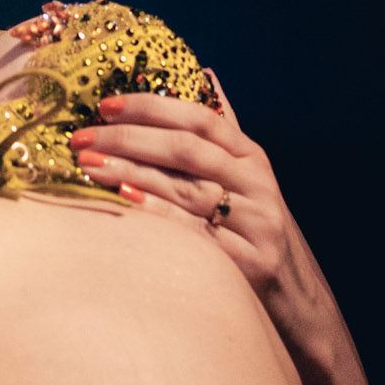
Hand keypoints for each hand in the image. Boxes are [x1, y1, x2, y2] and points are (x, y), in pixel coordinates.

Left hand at [70, 76, 346, 384]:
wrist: (304, 311)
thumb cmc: (258, 237)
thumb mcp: (248, 183)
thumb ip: (223, 132)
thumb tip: (206, 73)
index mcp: (253, 158)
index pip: (199, 117)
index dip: (150, 106)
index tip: (104, 104)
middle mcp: (258, 185)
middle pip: (186, 149)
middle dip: (127, 138)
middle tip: (81, 138)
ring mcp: (257, 225)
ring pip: (185, 189)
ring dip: (130, 172)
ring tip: (87, 165)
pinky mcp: (252, 266)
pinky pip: (194, 235)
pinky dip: (157, 216)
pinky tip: (122, 203)